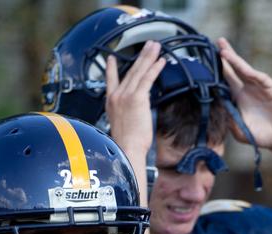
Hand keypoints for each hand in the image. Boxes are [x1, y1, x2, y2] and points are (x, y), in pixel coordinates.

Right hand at [105, 40, 165, 164]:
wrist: (126, 150)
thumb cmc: (126, 145)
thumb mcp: (121, 126)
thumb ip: (126, 115)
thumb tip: (135, 114)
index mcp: (111, 103)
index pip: (110, 81)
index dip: (111, 69)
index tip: (110, 59)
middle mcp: (116, 96)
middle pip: (130, 72)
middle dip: (140, 57)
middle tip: (147, 45)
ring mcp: (126, 96)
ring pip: (139, 72)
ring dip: (149, 57)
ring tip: (156, 46)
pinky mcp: (137, 98)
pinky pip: (147, 79)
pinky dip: (155, 68)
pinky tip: (161, 61)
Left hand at [217, 37, 271, 167]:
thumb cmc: (260, 136)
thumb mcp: (238, 129)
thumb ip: (227, 119)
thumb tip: (214, 107)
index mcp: (239, 97)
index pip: (226, 79)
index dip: (218, 69)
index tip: (205, 59)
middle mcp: (248, 89)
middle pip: (235, 68)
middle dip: (226, 55)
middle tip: (217, 41)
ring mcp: (260, 87)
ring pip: (245, 70)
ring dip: (235, 60)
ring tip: (224, 51)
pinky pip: (260, 78)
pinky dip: (251, 73)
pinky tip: (243, 68)